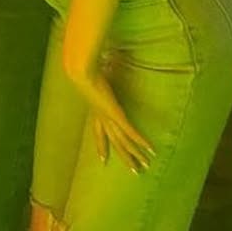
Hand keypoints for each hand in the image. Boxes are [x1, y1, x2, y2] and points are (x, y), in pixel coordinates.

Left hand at [63, 52, 154, 173]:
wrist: (81, 72)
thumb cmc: (86, 68)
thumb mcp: (96, 72)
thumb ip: (102, 69)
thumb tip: (107, 59)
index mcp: (95, 111)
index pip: (98, 133)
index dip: (101, 146)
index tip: (102, 159)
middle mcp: (102, 119)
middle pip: (115, 143)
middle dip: (124, 157)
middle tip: (134, 171)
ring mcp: (109, 119)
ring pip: (124, 142)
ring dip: (135, 155)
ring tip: (144, 166)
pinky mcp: (116, 115)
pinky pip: (131, 132)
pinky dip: (141, 141)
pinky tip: (150, 149)